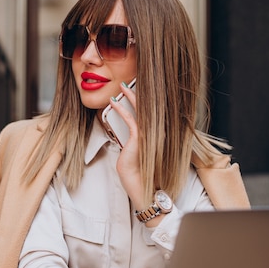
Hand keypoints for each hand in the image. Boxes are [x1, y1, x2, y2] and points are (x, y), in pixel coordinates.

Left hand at [109, 83, 144, 207]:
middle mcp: (154, 132)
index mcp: (153, 134)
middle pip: (147, 107)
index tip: (133, 90)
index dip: (140, 101)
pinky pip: (130, 119)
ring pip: (140, 110)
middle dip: (137, 93)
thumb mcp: (132, 152)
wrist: (139, 185)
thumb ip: (132, 139)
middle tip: (128, 82)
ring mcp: (149, 134)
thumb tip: (124, 129)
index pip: (148, 113)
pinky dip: (121, 110)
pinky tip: (113, 102)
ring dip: (129, 96)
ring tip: (122, 86)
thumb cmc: (135, 171)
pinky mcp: (140, 138)